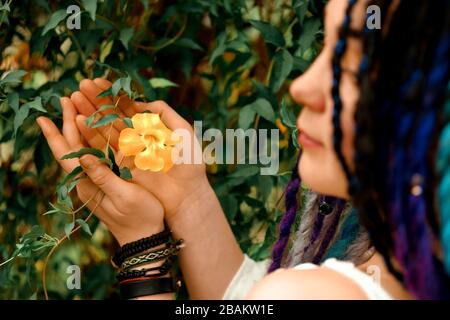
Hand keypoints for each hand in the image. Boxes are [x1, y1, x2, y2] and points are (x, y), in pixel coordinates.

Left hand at [36, 98, 164, 245]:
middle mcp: (88, 179)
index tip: (43, 116)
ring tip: (78, 106)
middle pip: (72, 146)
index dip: (54, 135)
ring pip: (84, 147)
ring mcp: (98, 179)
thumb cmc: (138, 217)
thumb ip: (102, 176)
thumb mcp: (123, 196)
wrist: (145, 236)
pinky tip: (97, 128)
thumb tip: (82, 156)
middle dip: (68, 121)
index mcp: (88, 183)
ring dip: (80, 126)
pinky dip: (95, 137)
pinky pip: (98, 153)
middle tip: (66, 98)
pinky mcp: (109, 179)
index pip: (66, 155)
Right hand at [68, 78, 207, 221]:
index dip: (112, 94)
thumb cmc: (191, 163)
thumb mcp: (183, 130)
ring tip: (74, 97)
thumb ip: (164, 112)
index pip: (127, 107)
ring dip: (90, 113)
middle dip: (96, 100)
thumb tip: (139, 103)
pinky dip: (90, 135)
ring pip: (105, 129)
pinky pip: (104, 149)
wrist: (189, 194)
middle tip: (80, 85)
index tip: (96, 81)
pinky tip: (79, 120)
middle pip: (112, 116)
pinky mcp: (122, 167)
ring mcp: (128, 152)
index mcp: (150, 128)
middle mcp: (136, 138)